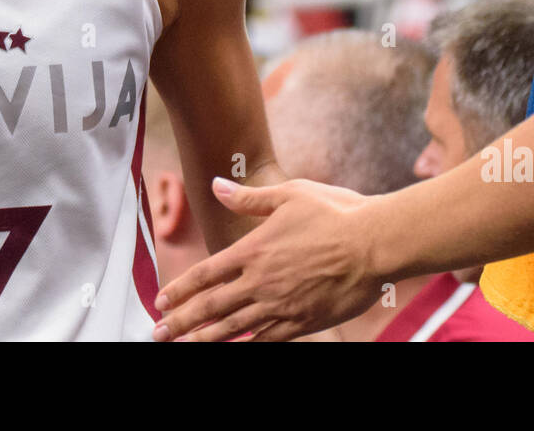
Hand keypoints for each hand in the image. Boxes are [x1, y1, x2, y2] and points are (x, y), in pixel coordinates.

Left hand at [152, 177, 384, 341]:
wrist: (375, 244)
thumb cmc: (335, 213)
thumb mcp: (289, 194)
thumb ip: (249, 197)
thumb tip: (217, 184)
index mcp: (254, 250)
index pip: (206, 274)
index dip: (180, 289)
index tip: (161, 300)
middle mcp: (261, 281)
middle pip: (211, 307)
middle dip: (181, 322)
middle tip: (158, 333)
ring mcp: (281, 305)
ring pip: (234, 328)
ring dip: (205, 338)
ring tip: (184, 345)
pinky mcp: (303, 322)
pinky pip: (266, 340)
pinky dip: (246, 345)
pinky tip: (234, 348)